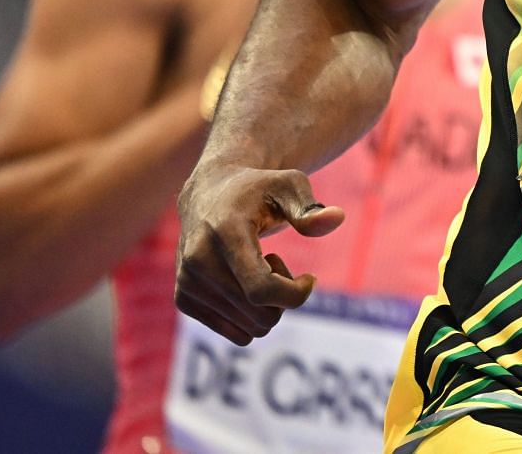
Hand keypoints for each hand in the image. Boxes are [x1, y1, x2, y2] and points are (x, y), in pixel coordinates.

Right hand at [174, 165, 344, 344]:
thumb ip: (310, 208)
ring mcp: (188, 282)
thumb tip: (337, 218)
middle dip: (284, 297)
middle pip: (261, 315)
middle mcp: (199, 261)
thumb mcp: (289, 186)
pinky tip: (244, 283)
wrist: (208, 194)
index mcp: (225, 233)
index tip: (310, 278)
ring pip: (251, 330)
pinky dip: (251, 316)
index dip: (296, 294)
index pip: (261, 290)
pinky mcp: (184, 299)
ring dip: (268, 305)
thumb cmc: (258, 189)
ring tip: (258, 268)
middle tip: (278, 263)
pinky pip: (237, 335)